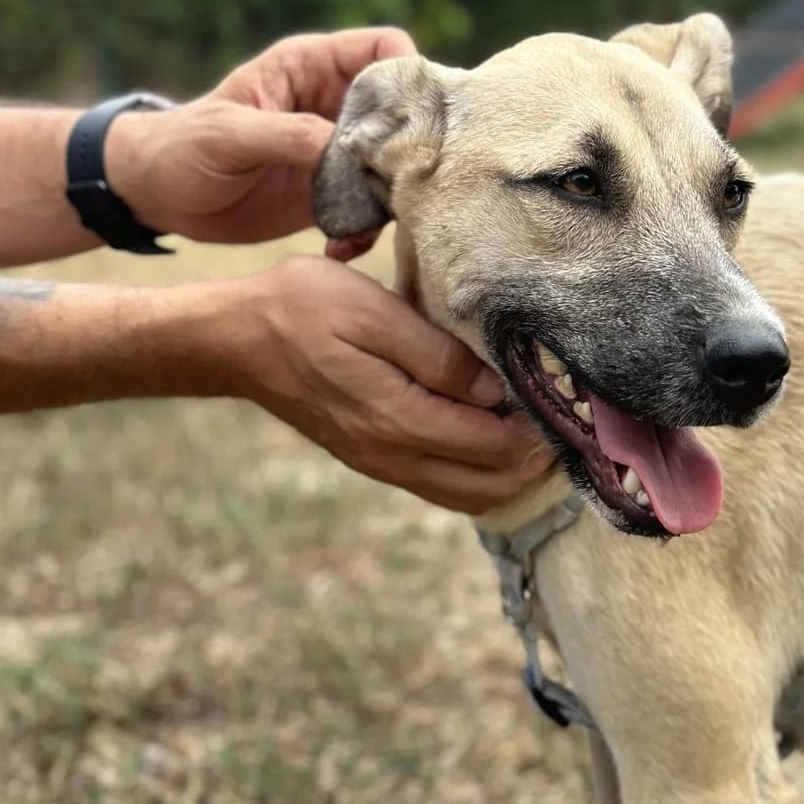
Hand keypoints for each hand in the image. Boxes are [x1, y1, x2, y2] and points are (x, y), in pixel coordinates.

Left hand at [105, 27, 415, 243]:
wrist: (159, 195)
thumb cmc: (183, 146)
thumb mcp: (228, 133)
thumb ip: (286, 134)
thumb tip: (344, 147)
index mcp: (312, 67)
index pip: (384, 49)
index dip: (404, 76)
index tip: (402, 120)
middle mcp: (334, 105)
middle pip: (402, 112)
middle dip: (407, 148)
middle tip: (394, 186)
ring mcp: (337, 152)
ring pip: (393, 165)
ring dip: (388, 199)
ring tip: (363, 227)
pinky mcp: (332, 194)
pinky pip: (370, 208)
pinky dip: (364, 231)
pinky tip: (339, 248)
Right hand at [221, 258, 553, 512]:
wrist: (236, 340)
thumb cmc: (301, 310)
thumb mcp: (372, 313)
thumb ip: (437, 355)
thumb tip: (494, 390)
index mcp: (397, 418)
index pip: (493, 446)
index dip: (539, 429)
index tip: (567, 398)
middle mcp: (391, 454)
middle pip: (488, 484)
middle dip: (534, 459)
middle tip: (563, 417)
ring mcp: (379, 463)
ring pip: (465, 493)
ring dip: (507, 472)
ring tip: (535, 428)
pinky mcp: (371, 458)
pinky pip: (439, 484)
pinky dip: (475, 473)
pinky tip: (490, 436)